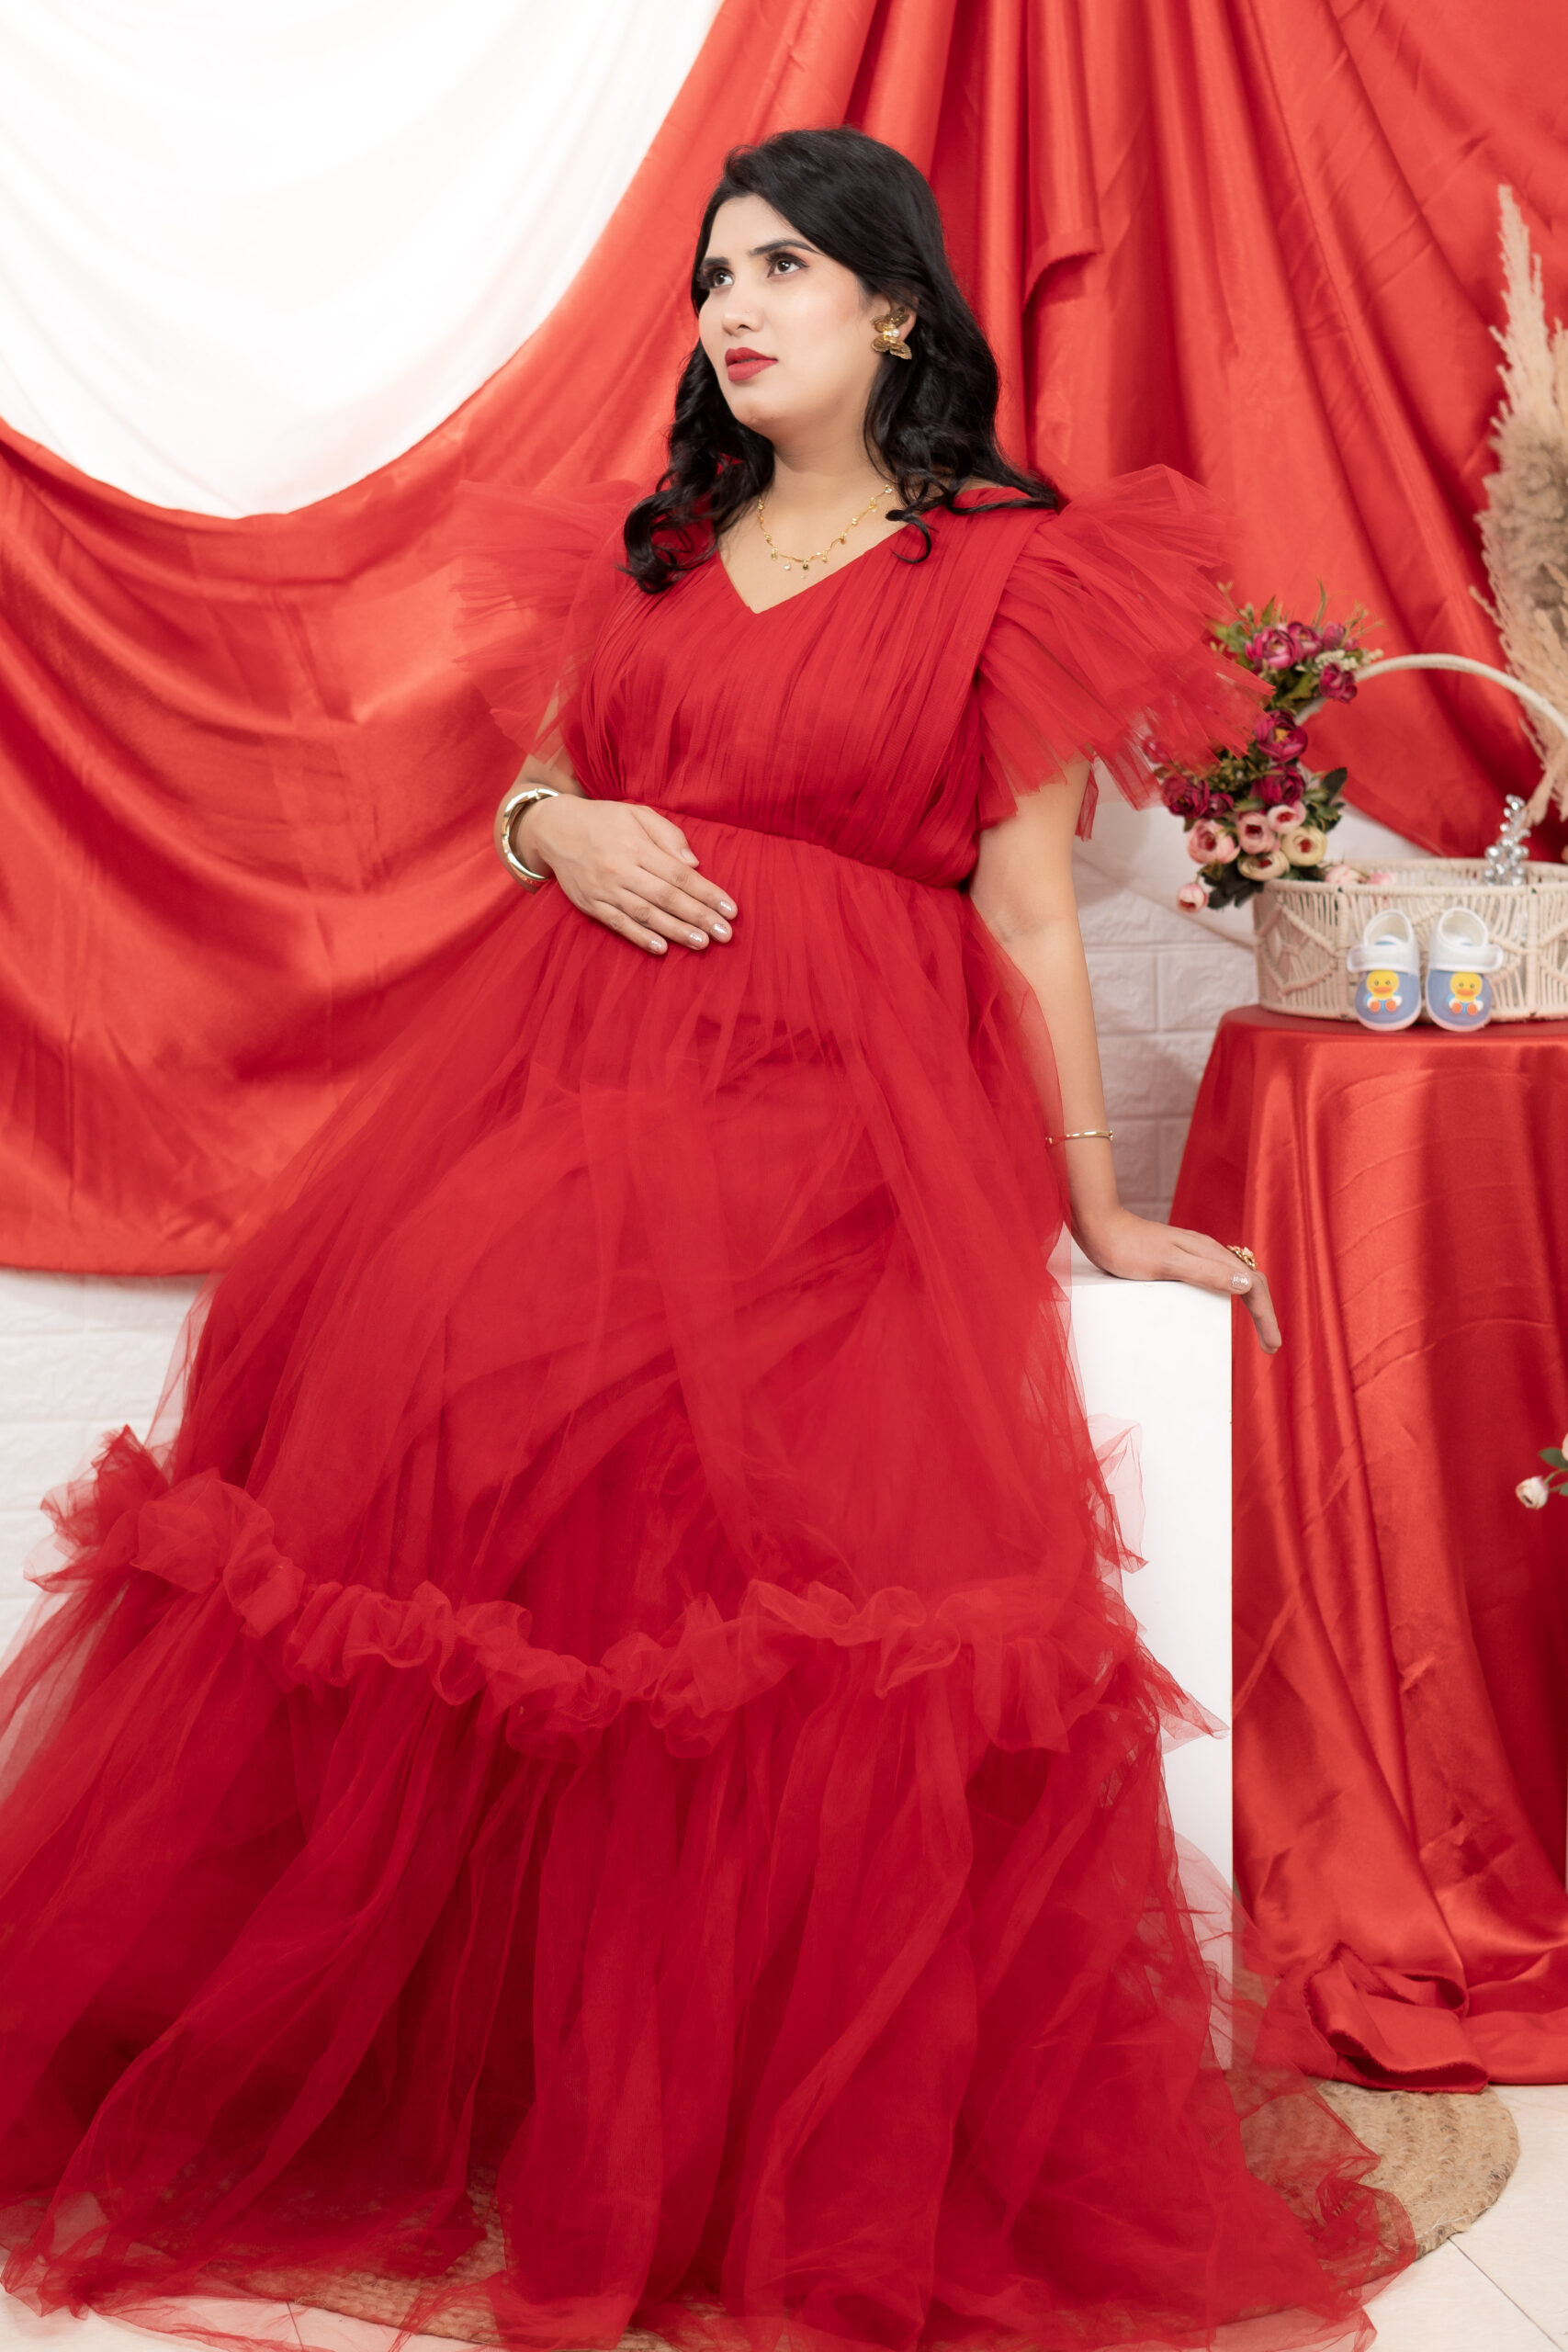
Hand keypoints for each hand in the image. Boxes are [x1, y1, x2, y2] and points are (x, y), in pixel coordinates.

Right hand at [516, 797, 736, 954]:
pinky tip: (661, 949)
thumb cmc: (604, 821)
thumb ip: (668, 836)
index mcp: (637, 846)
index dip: (707, 893)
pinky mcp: (592, 904)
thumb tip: (694, 864)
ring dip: (676, 931)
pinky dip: (640, 937)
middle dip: (699, 916)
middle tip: (725, 934)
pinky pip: (619, 924)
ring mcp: (605, 890)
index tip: (730, 909)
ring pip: (646, 914)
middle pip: (667, 897)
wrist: (555, 829)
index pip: (680, 874)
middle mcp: (621, 869)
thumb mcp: (637, 814)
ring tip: (702, 943)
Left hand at [1076, 1207, 1281, 1353]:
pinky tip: (1221, 1308)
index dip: (1266, 1316)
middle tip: (1270, 1345)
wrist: (1099, 1227)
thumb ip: (1205, 1272)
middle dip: (1264, 1313)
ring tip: (1257, 1330)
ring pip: (1234, 1279)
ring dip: (1250, 1304)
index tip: (1272, 1345)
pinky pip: (1215, 1280)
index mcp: (1210, 1252)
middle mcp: (1207, 1252)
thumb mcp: (1167, 1264)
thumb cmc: (1128, 1248)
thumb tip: (1246, 1283)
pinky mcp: (1179, 1260)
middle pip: (1249, 1281)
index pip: (1253, 1284)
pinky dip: (1228, 1298)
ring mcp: (1194, 1255)